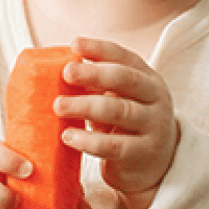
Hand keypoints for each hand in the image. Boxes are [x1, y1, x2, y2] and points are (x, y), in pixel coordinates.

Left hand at [55, 37, 179, 208]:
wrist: (154, 164)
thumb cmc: (125, 123)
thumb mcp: (117, 98)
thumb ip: (95, 84)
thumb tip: (53, 69)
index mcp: (146, 77)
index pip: (124, 57)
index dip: (99, 49)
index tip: (74, 44)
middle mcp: (155, 97)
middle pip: (125, 79)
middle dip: (94, 73)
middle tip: (66, 72)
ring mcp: (153, 125)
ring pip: (119, 111)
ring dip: (85, 106)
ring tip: (58, 106)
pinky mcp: (144, 153)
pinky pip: (115, 145)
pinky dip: (89, 141)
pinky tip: (68, 136)